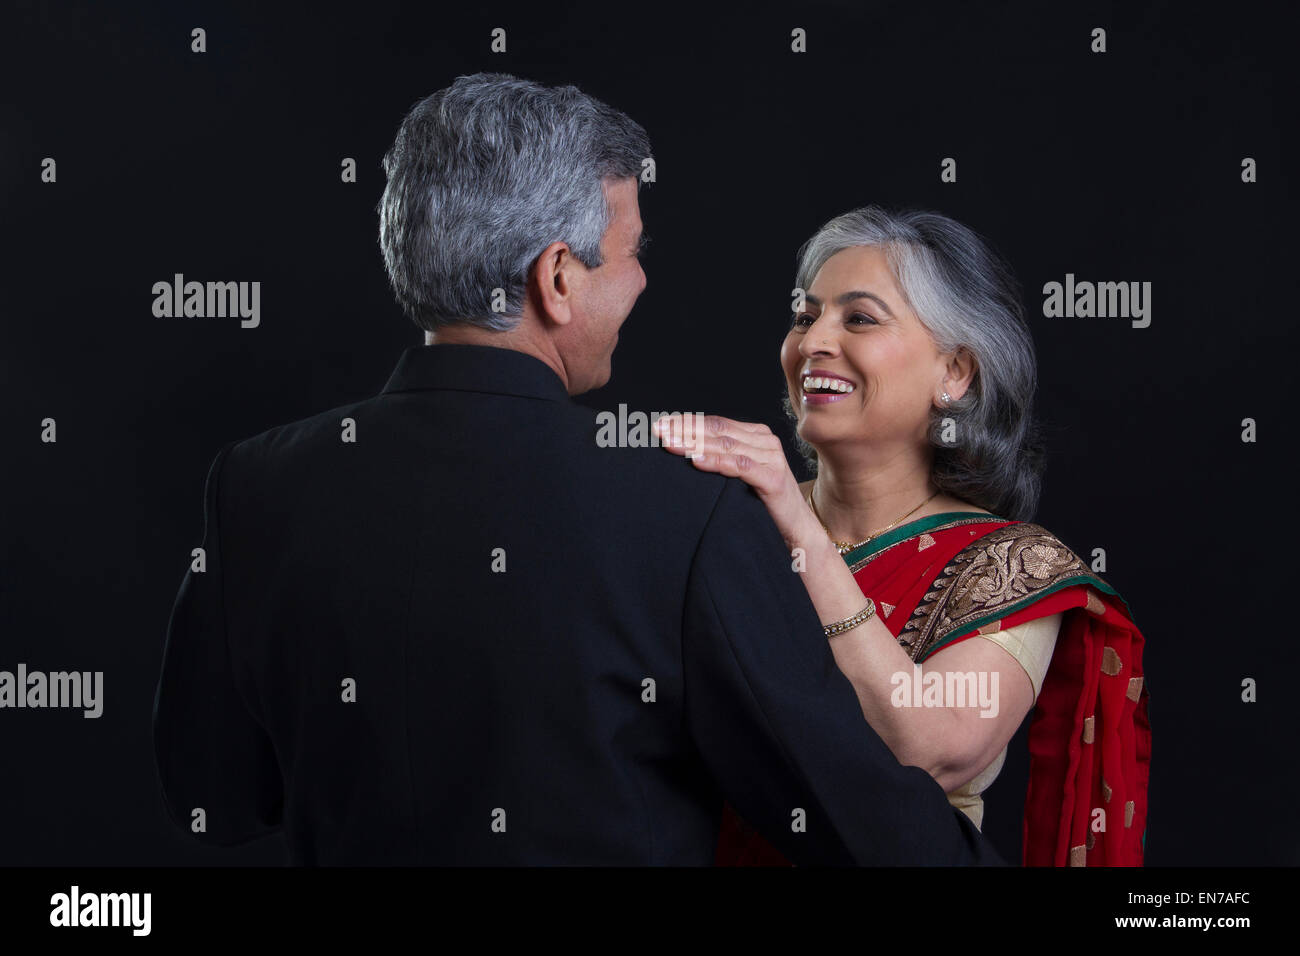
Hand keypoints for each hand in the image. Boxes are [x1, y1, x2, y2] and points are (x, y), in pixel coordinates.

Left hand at [654, 414, 822, 551]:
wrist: (795, 528)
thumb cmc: (762, 502)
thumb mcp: (739, 475)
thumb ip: (721, 458)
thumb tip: (683, 450)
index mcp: (755, 436)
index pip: (716, 423)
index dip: (687, 422)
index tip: (661, 424)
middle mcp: (765, 442)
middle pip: (718, 431)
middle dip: (686, 429)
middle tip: (658, 431)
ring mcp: (771, 458)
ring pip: (726, 445)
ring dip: (695, 443)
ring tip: (670, 444)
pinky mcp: (773, 478)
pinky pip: (740, 466)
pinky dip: (717, 462)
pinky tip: (696, 461)